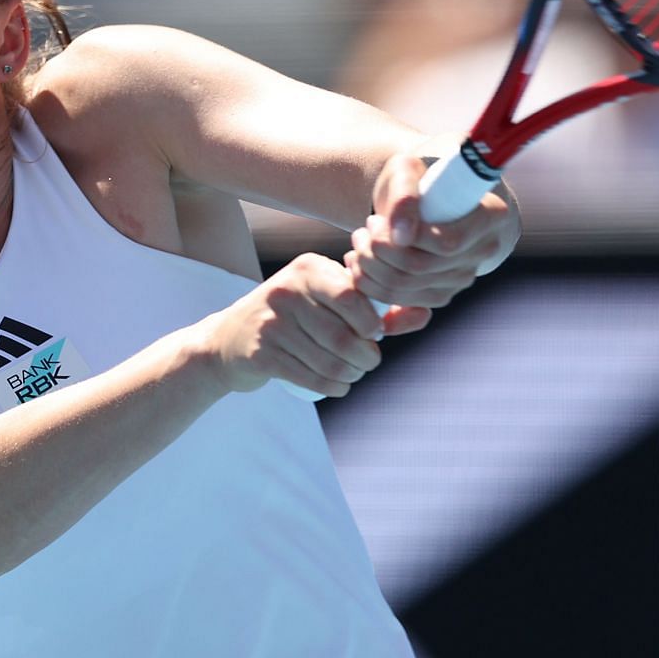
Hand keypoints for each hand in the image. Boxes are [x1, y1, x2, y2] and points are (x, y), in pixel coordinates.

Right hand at [201, 254, 387, 398]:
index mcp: (308, 269)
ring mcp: (271, 323)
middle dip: (366, 358)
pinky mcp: (262, 354)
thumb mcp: (328, 299)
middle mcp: (286, 291)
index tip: (373, 334)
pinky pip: (310, 378)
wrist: (232, 338)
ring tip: (353, 373)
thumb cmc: (296, 316)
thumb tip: (426, 313)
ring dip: (351, 376)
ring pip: (330, 361)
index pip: (354, 298)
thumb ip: (379, 306)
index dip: (372, 324)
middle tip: (367, 361)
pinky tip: (339, 386)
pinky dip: (333, 388)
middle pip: (344, 336)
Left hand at [346, 152, 518, 315]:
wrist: (420, 197)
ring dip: (371, 267)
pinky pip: (404, 300)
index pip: (448, 242)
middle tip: (362, 230)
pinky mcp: (443, 292)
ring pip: (409, 287)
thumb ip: (404, 195)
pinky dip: (372, 285)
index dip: (408, 238)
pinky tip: (360, 262)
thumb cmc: (417, 176)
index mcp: (491, 214)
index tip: (375, 220)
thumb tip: (401, 237)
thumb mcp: (407, 170)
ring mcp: (465, 275)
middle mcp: (485, 249)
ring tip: (359, 241)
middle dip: (379, 252)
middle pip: (424, 267)